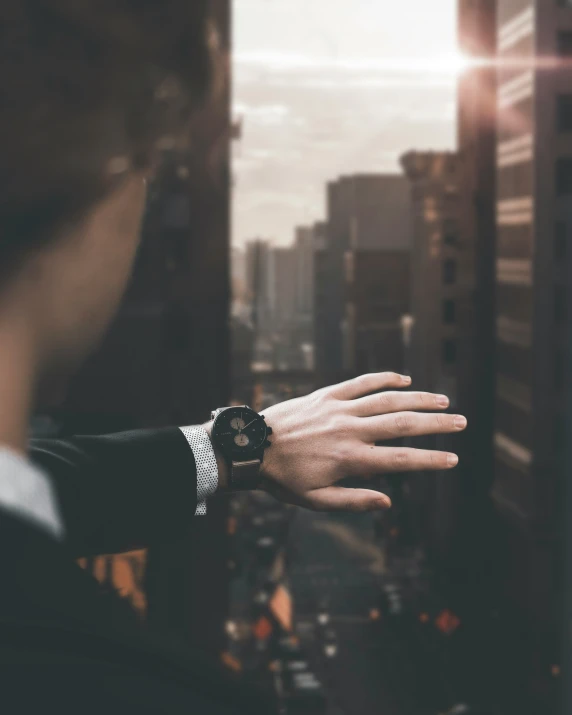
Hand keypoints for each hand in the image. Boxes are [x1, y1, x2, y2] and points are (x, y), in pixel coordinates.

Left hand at [258, 372, 466, 512]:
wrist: (250, 446)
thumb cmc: (283, 478)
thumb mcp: (315, 500)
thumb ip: (353, 501)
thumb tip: (388, 502)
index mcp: (350, 459)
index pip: (401, 458)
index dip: (431, 459)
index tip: (453, 458)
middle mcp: (350, 430)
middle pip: (403, 424)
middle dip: (436, 424)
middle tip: (462, 422)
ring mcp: (339, 408)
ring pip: (387, 399)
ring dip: (418, 398)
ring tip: (443, 401)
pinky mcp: (327, 394)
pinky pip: (361, 382)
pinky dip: (385, 379)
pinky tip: (404, 380)